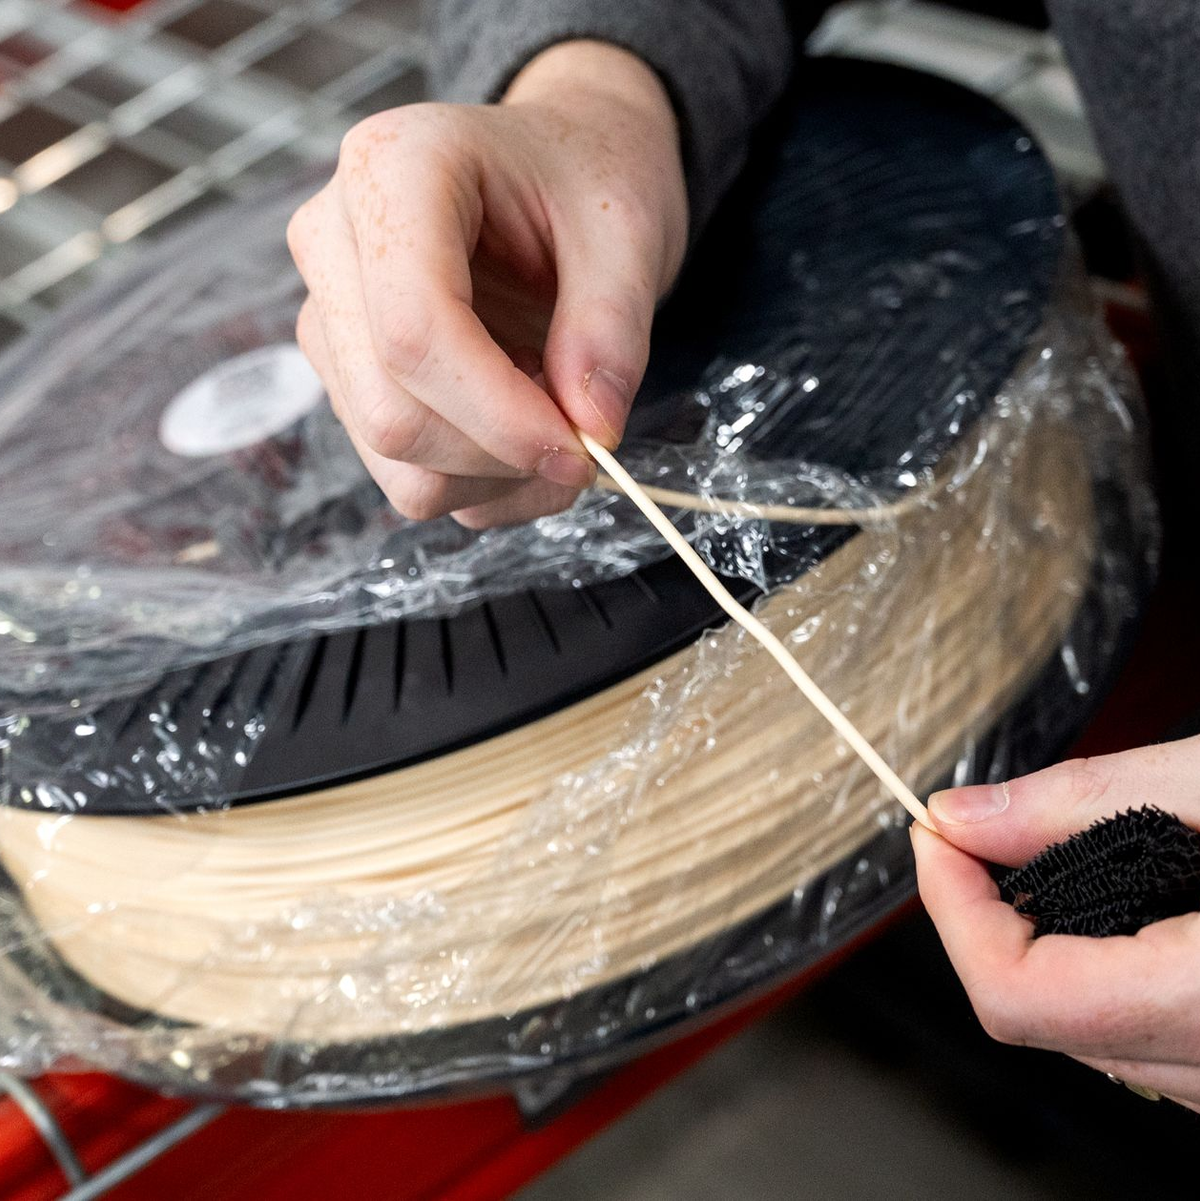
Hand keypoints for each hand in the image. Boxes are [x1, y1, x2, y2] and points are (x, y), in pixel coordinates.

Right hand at [287, 40, 687, 527]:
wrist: (557, 174)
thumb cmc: (583, 181)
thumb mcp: (627, 232)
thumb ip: (612, 327)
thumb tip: (590, 431)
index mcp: (391, 170)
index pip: (413, 330)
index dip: (500, 413)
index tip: (581, 447)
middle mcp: (333, 244)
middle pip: (391, 413)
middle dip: (501, 454)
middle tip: (585, 435)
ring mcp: (331, 319)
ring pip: (395, 460)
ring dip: (496, 475)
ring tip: (558, 412)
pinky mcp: (348, 379)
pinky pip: (408, 478)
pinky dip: (485, 483)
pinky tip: (526, 428)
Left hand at [911, 735, 1199, 1111]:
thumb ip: (1082, 801)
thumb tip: (961, 816)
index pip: (1017, 993)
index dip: (951, 910)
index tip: (934, 836)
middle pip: (1034, 1015)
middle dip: (981, 917)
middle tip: (973, 836)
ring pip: (1078, 1032)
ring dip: (1034, 942)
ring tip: (1040, 858)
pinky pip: (1133, 1033)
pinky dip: (1094, 964)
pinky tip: (1108, 900)